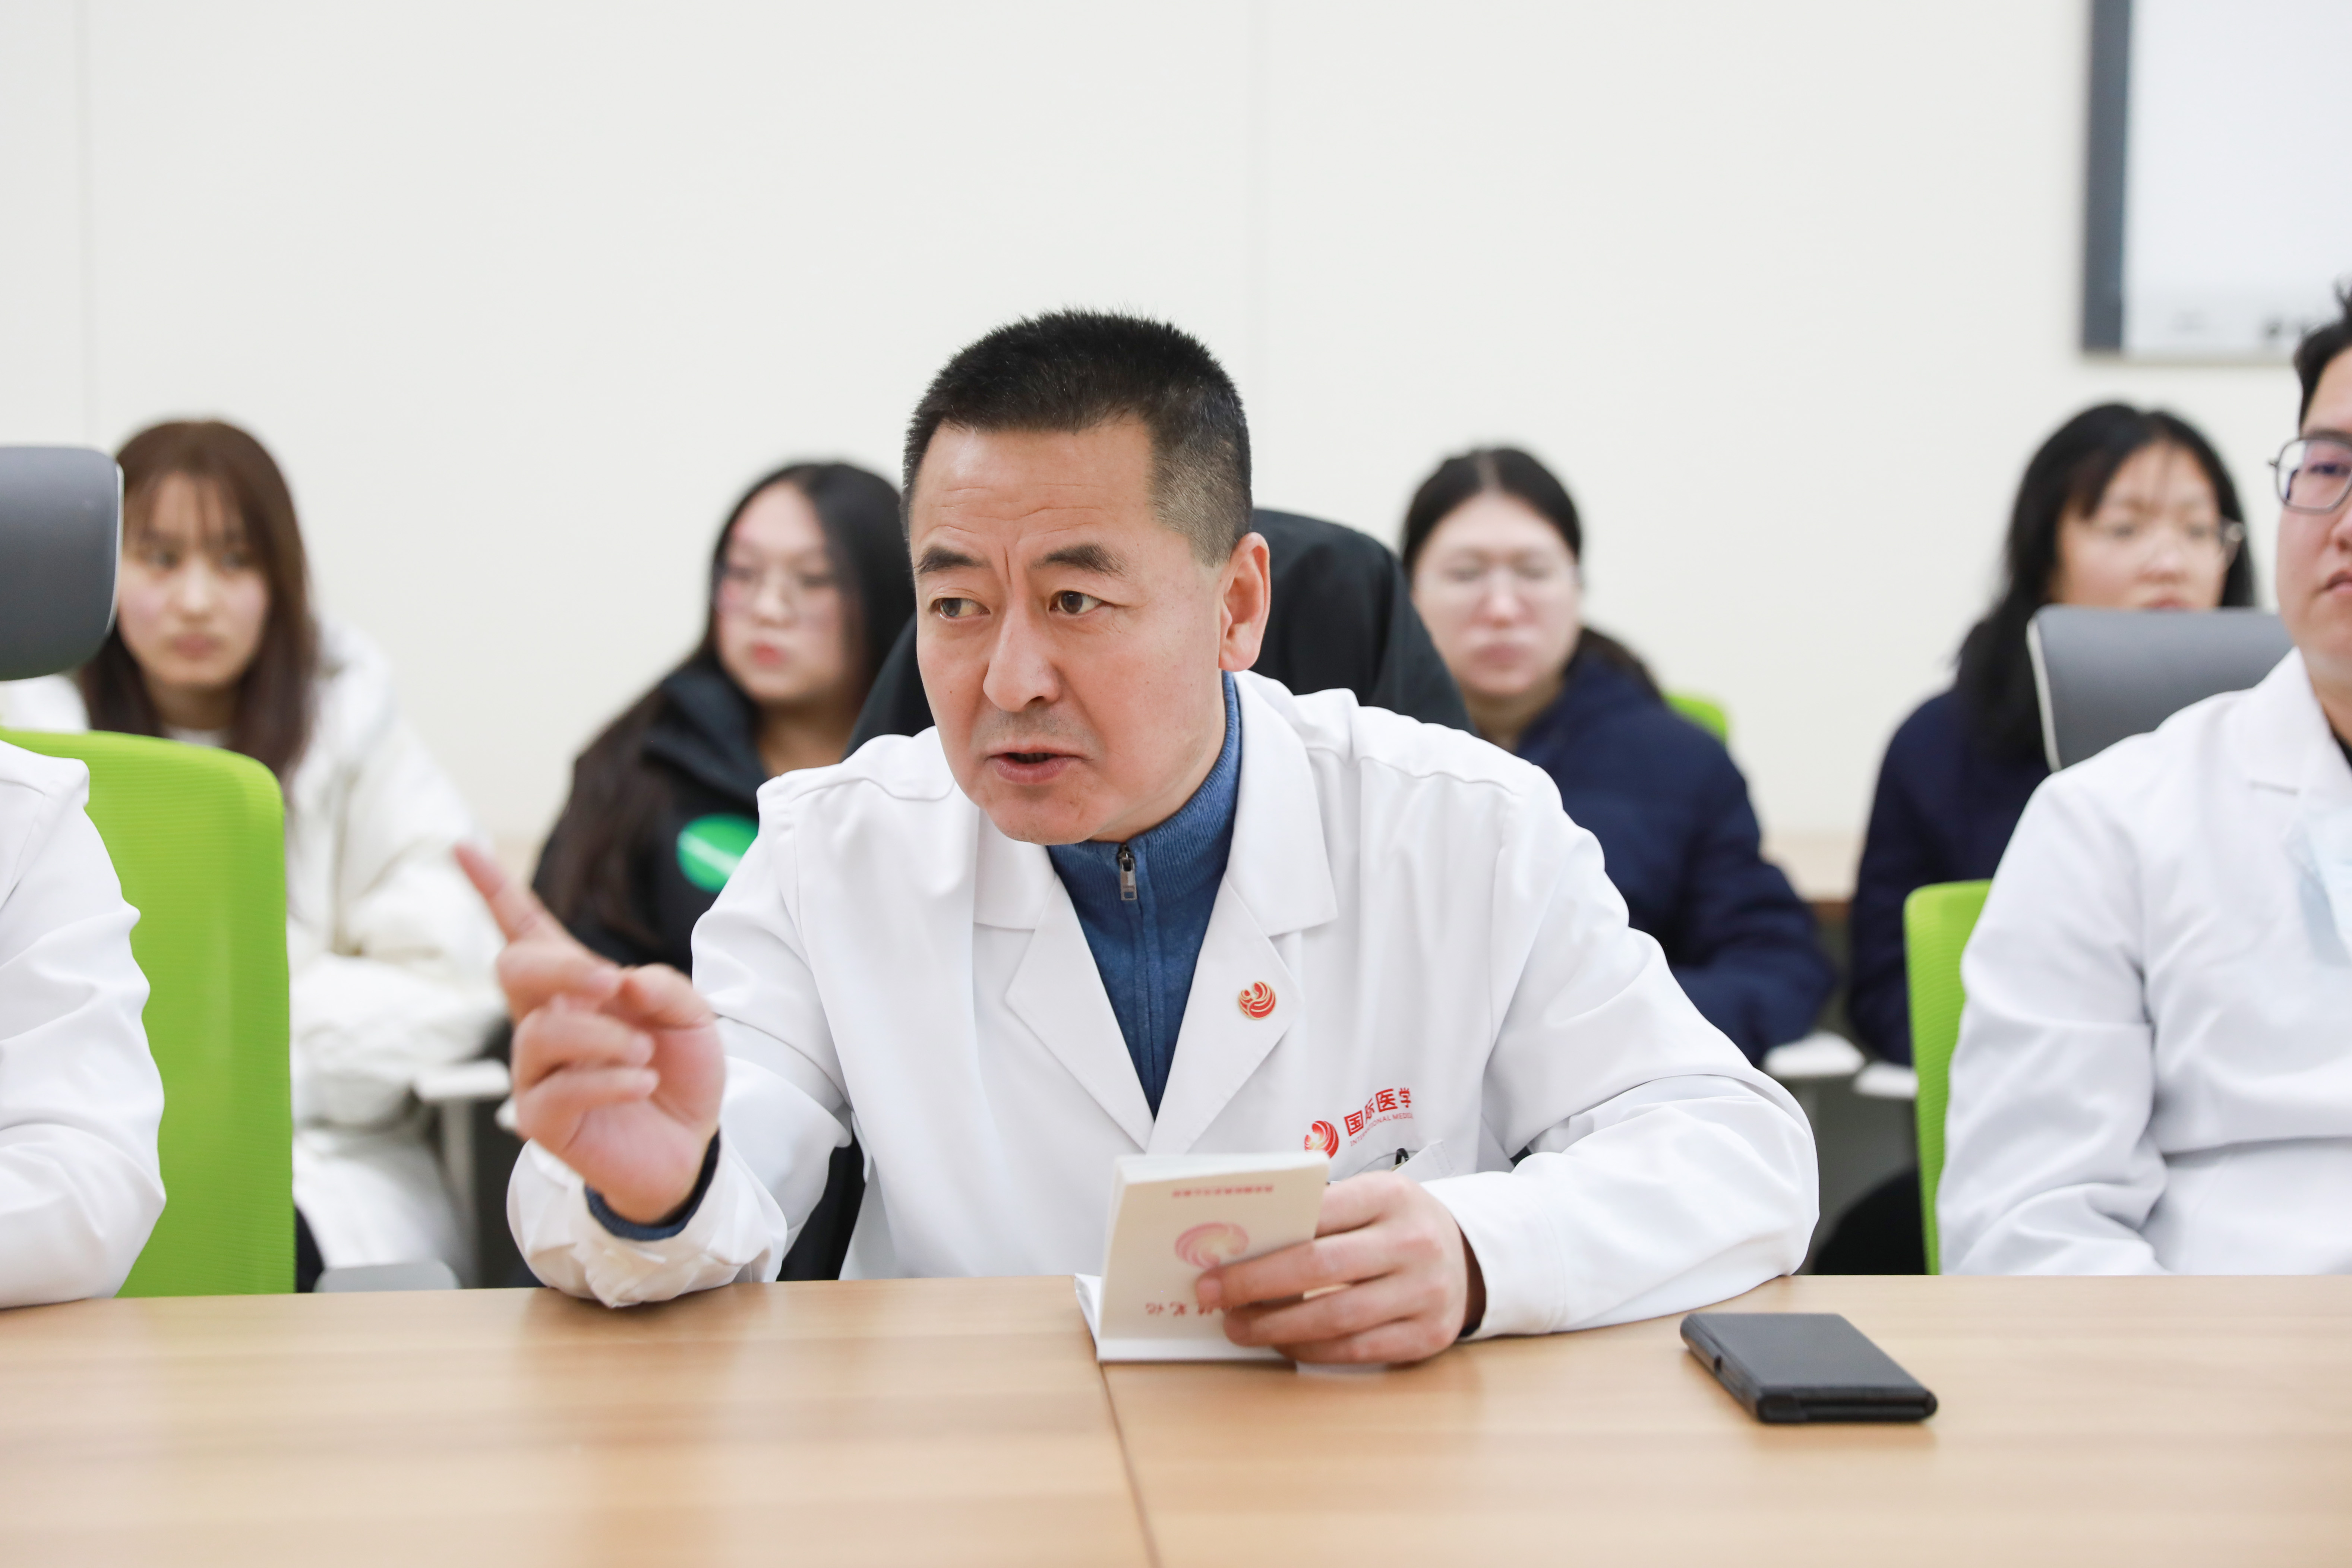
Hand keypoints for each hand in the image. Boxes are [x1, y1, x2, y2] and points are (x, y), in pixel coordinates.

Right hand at [456, 844, 724, 1223]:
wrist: (690, 1145)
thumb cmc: (679, 1073)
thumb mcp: (692, 1018)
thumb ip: (665, 988)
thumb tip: (624, 978)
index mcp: (576, 987)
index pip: (526, 930)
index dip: (495, 889)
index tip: (463, 847)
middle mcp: (546, 1022)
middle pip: (516, 968)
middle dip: (561, 967)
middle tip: (611, 984)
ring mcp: (537, 1071)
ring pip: (541, 1033)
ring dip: (603, 1037)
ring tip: (645, 1053)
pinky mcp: (541, 1119)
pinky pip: (558, 1090)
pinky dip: (608, 1080)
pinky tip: (641, 1083)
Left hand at [1193, 1172, 1485, 1364]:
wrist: (1466, 1257)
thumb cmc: (1397, 1224)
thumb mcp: (1370, 1198)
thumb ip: (1319, 1212)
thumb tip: (1243, 1239)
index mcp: (1391, 1196)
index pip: (1316, 1214)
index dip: (1262, 1240)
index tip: (1216, 1259)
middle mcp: (1413, 1243)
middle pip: (1319, 1267)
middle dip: (1255, 1285)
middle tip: (1212, 1296)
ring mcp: (1425, 1292)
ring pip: (1335, 1319)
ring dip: (1275, 1328)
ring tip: (1239, 1327)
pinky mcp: (1426, 1336)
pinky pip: (1356, 1351)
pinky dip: (1310, 1351)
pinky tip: (1281, 1343)